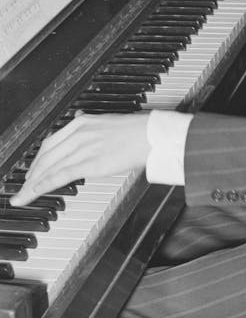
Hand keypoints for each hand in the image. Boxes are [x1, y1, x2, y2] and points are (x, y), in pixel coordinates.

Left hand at [10, 112, 148, 207]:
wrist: (151, 135)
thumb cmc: (137, 130)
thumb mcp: (108, 121)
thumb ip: (91, 124)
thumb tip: (80, 120)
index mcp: (82, 123)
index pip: (50, 143)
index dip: (38, 159)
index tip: (33, 169)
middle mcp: (78, 134)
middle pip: (45, 156)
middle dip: (31, 174)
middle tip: (23, 187)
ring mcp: (82, 149)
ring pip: (48, 168)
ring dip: (31, 184)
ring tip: (22, 196)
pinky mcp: (89, 163)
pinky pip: (58, 176)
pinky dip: (42, 186)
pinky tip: (33, 193)